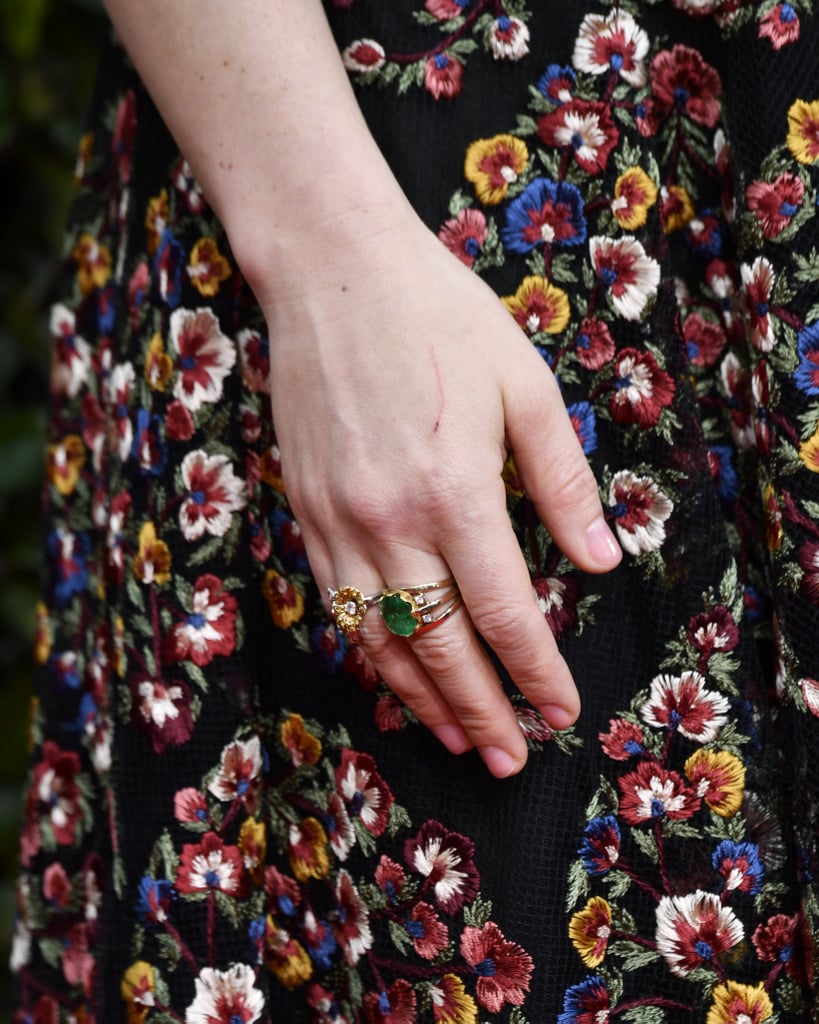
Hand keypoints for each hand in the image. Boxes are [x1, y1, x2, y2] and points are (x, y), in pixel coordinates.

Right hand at [263, 206, 620, 776]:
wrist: (332, 273)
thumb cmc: (439, 319)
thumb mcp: (524, 387)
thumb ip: (563, 483)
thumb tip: (602, 561)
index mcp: (453, 491)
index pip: (503, 610)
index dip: (536, 670)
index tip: (561, 710)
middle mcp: (388, 520)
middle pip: (438, 644)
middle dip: (481, 710)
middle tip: (511, 756)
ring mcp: (337, 519)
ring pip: (379, 638)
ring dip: (421, 698)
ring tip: (456, 739)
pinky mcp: (305, 510)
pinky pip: (336, 601)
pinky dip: (369, 650)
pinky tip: (393, 673)